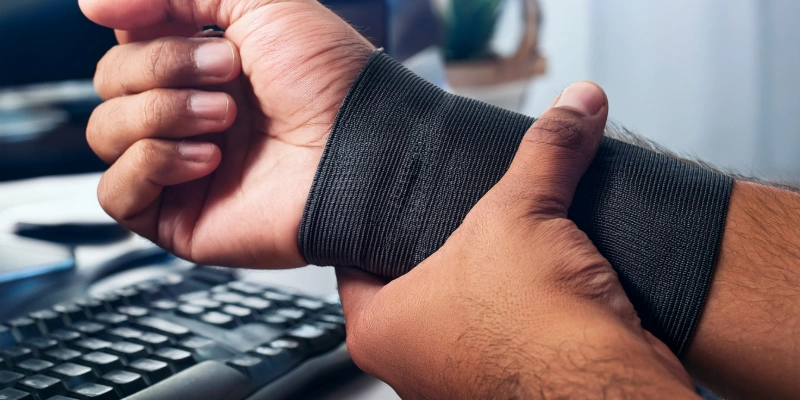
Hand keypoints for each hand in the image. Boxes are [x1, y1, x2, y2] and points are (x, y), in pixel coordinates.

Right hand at [79, 0, 373, 266]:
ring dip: (160, 114)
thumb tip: (93, 4)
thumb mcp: (259, 3)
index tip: (165, 18)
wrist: (362, 150)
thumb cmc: (330, 82)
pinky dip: (150, 165)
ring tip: (223, 120)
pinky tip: (206, 159)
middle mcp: (188, 113)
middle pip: (108, 82)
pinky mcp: (181, 216)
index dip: (139, 26)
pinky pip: (115, 193)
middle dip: (162, 69)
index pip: (127, 41)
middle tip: (228, 76)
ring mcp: (182, 166)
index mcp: (202, 66)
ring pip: (104, 132)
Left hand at [336, 82, 696, 398]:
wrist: (613, 394)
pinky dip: (518, 301)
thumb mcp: (524, 213)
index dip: (376, 216)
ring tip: (502, 233)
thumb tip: (574, 108)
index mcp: (379, 328)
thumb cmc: (538, 335)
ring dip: (485, 273)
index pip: (354, 256)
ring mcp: (459, 378)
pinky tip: (538, 272)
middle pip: (413, 278)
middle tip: (455, 203)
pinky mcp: (509, 381)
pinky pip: (505, 327)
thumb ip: (545, 152)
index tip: (392, 193)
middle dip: (440, 241)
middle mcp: (412, 362)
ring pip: (463, 306)